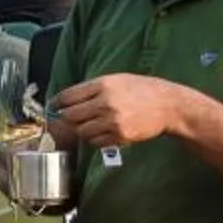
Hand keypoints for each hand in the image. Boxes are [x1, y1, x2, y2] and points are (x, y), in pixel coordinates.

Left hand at [52, 75, 201, 153]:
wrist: (168, 105)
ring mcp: (112, 120)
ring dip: (83, 130)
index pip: (67, 96)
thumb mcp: (117, 80)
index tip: (54, 106)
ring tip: (94, 124)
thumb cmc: (141, 90)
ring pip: (81, 132)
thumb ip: (92, 89)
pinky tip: (105, 131)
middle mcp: (105, 102)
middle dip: (68, 118)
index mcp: (103, 84)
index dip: (57, 103)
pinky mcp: (119, 136)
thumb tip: (65, 100)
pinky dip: (95, 139)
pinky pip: (96, 141)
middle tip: (73, 118)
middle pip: (70, 116)